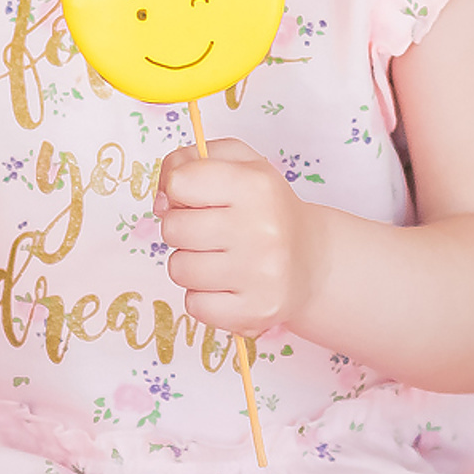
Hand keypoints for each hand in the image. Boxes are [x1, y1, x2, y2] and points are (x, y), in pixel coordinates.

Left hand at [153, 139, 316, 334]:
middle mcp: (261, 229)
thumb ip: (187, 161)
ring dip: (190, 263)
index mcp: (255, 185)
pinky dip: (203, 296)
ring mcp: (259, 275)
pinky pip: (194, 305)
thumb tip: (161, 198)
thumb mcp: (238, 162)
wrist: (312, 259)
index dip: (179, 190)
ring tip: (219, 257)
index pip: (179, 182)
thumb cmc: (266, 207)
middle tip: (209, 230)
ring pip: (179, 269)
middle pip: (173, 228)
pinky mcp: (254, 312)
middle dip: (182, 228)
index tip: (197, 198)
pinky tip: (226, 284)